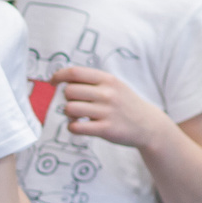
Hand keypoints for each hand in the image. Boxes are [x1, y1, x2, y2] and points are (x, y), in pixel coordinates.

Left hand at [51, 65, 171, 150]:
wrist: (148, 125)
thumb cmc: (125, 104)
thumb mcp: (114, 85)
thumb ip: (93, 81)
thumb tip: (63, 78)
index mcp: (108, 79)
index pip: (75, 72)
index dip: (59, 76)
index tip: (53, 82)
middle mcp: (107, 94)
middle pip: (69, 91)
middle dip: (67, 98)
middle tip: (76, 104)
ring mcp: (107, 112)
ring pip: (69, 109)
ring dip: (69, 114)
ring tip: (78, 116)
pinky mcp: (106, 129)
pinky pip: (76, 127)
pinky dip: (72, 127)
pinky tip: (79, 126)